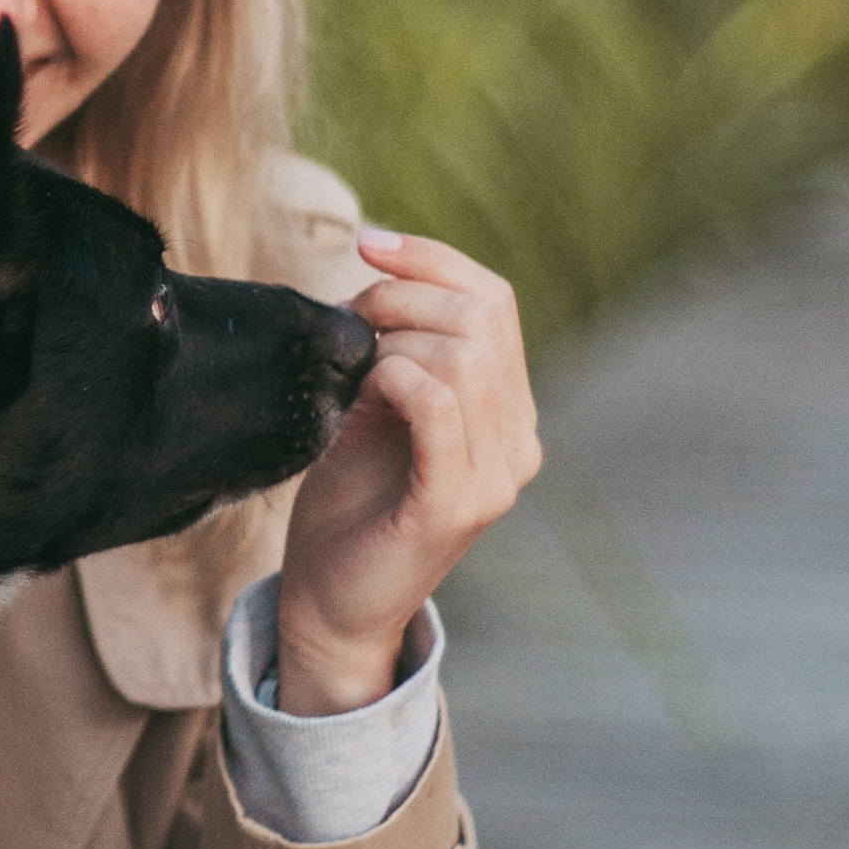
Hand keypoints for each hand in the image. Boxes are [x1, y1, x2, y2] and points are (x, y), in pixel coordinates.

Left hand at [276, 228, 541, 715]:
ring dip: (392, 339)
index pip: (494, 300)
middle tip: (345, 323)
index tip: (368, 243)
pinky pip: (439, 403)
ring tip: (353, 371)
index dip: (432, 258)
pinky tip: (366, 390)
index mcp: (506, 411)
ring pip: (463, 354)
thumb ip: (399, 348)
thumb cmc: (347, 505)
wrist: (329, 605)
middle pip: (481, 316)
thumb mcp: (375, 407)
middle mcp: (518, 440)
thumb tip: (382, 266)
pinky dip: (397, 376)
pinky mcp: (458, 504)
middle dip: (401, 297)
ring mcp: (497, 476)